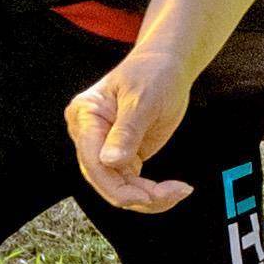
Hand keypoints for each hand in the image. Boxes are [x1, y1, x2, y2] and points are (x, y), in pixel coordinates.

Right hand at [65, 39, 201, 214]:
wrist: (167, 65)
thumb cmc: (153, 73)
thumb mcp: (142, 100)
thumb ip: (127, 131)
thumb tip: (109, 161)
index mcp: (85, 115)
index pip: (92, 160)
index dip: (116, 185)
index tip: (147, 195)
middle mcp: (89, 134)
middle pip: (103, 179)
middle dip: (136, 195)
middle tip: (170, 195)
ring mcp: (104, 147)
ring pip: (118, 187)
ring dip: (147, 197)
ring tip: (178, 192)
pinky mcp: (122, 155)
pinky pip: (131, 183)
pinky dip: (151, 192)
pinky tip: (172, 191)